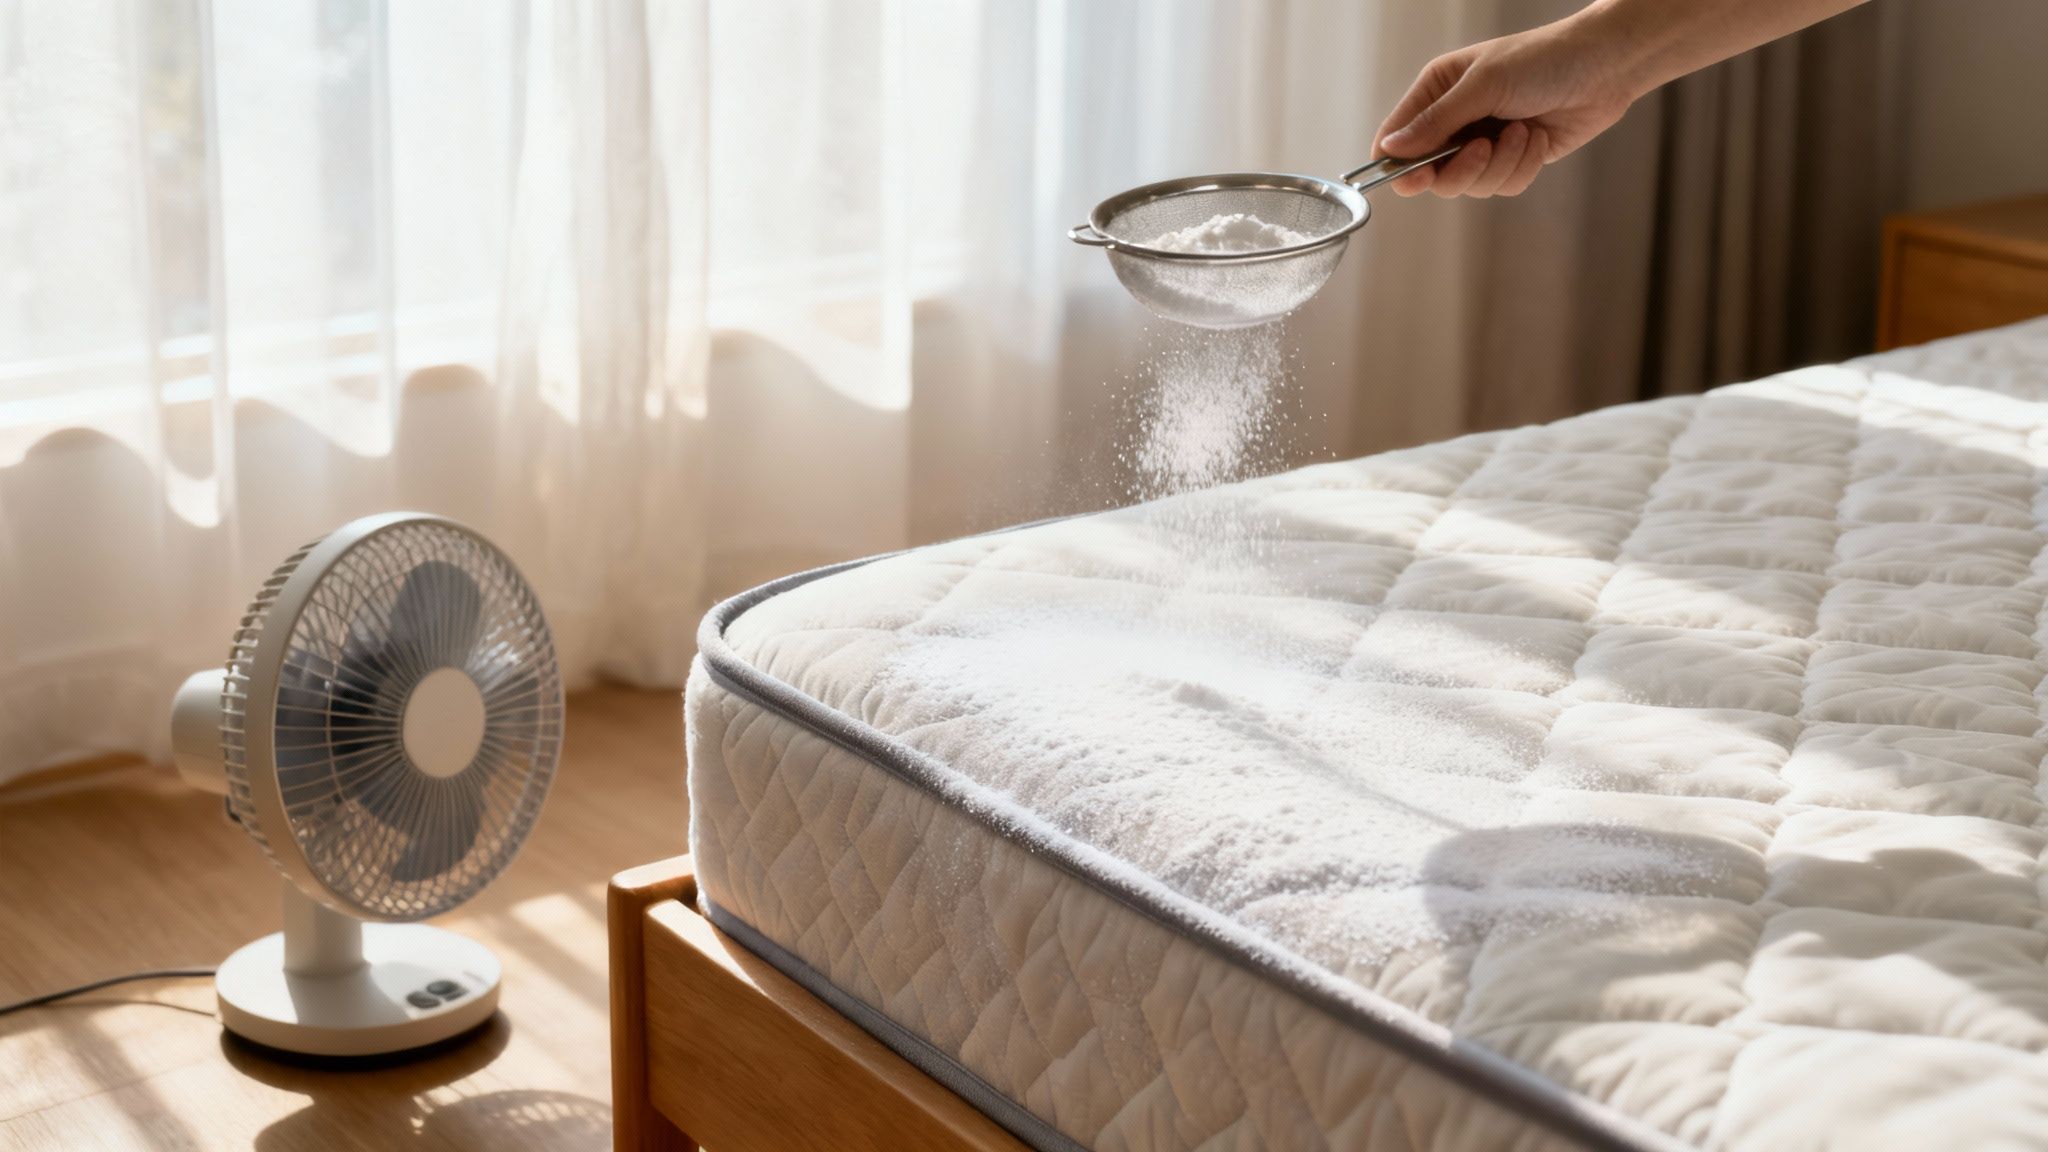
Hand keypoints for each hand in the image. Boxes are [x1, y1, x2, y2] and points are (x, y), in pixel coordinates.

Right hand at [1373, 16, 1637, 198]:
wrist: (1605, 67)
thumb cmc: (1544, 60)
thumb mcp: (1484, 84)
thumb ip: (1437, 120)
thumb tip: (1391, 149)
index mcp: (1437, 91)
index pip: (1396, 139)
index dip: (1399, 165)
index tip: (1416, 176)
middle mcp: (1455, 120)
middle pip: (1433, 174)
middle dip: (1463, 167)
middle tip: (1483, 147)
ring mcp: (1484, 143)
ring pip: (1471, 185)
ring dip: (1501, 163)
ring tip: (1523, 131)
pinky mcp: (1513, 160)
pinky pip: (1503, 186)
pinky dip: (1522, 167)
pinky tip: (1537, 138)